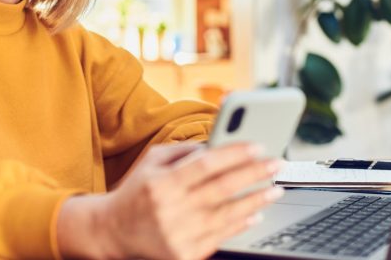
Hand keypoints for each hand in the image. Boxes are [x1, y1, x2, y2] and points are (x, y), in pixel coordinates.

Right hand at [97, 142, 283, 259]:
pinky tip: (256, 214)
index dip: (234, 154)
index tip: (258, 146)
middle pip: (222, 188)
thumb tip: (219, 143)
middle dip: (255, 174)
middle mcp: (170, 209)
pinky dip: (241, 224)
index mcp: (161, 182)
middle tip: (277, 163)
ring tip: (275, 189)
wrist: (112, 231)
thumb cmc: (137, 191)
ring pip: (226, 215)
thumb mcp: (152, 161)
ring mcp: (177, 234)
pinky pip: (220, 237)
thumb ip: (184, 150)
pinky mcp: (183, 254)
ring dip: (256, 201)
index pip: (205, 164)